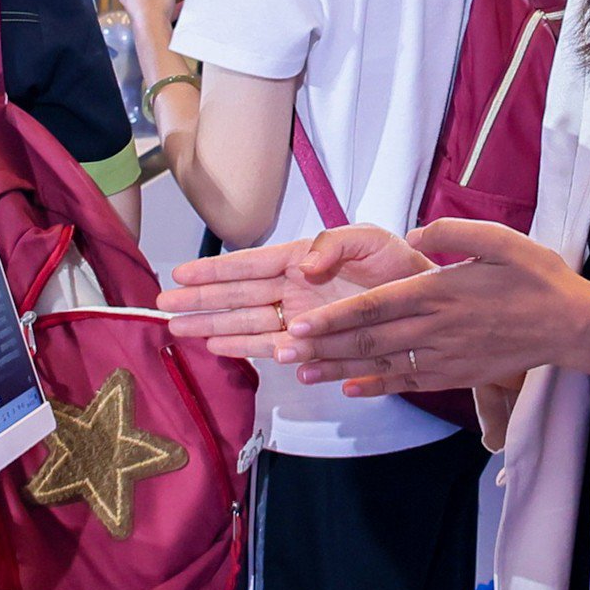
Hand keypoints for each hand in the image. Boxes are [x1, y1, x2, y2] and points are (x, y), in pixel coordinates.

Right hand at [158, 227, 429, 351]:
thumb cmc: (398, 264)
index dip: (214, 271)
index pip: (249, 264)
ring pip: (246, 322)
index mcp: (301, 258)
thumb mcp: (369, 240)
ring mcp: (299, 318)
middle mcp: (293, 289)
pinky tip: (219, 347)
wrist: (427, 303)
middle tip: (163, 309)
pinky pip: (272, 346)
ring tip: (180, 331)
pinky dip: (246, 348)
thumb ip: (333, 245)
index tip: (180, 275)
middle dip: (201, 302)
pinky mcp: (311, 344)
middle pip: (237, 296)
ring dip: (214, 326)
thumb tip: (303, 267)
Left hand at [275, 217, 589, 396]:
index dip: (333, 318)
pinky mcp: (456, 373)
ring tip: (302, 372)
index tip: (300, 324)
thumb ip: (452, 232)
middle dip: (322, 346)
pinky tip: (351, 389)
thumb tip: (413, 234)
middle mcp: (435, 327)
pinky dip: (377, 386)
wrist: (571, 324)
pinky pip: (409, 382)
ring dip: (339, 369)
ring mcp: (445, 355)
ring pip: (382, 364)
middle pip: (368, 339)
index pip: (374, 307)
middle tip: (283, 350)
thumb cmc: (536, 276)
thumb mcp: (499, 239)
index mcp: (439, 291)